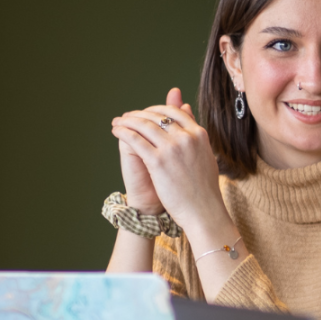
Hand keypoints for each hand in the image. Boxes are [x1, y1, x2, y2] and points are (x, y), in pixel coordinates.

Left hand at [111, 88, 223, 229]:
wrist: (203, 211)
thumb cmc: (204, 188)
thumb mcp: (203, 154)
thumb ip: (193, 132)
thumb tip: (186, 109)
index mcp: (199, 134)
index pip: (174, 112)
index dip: (156, 110)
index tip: (145, 113)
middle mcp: (187, 137)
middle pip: (157, 117)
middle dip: (139, 114)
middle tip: (126, 116)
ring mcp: (173, 148)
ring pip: (145, 125)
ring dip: (128, 121)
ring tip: (118, 122)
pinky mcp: (158, 161)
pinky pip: (136, 140)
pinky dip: (124, 132)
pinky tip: (116, 131)